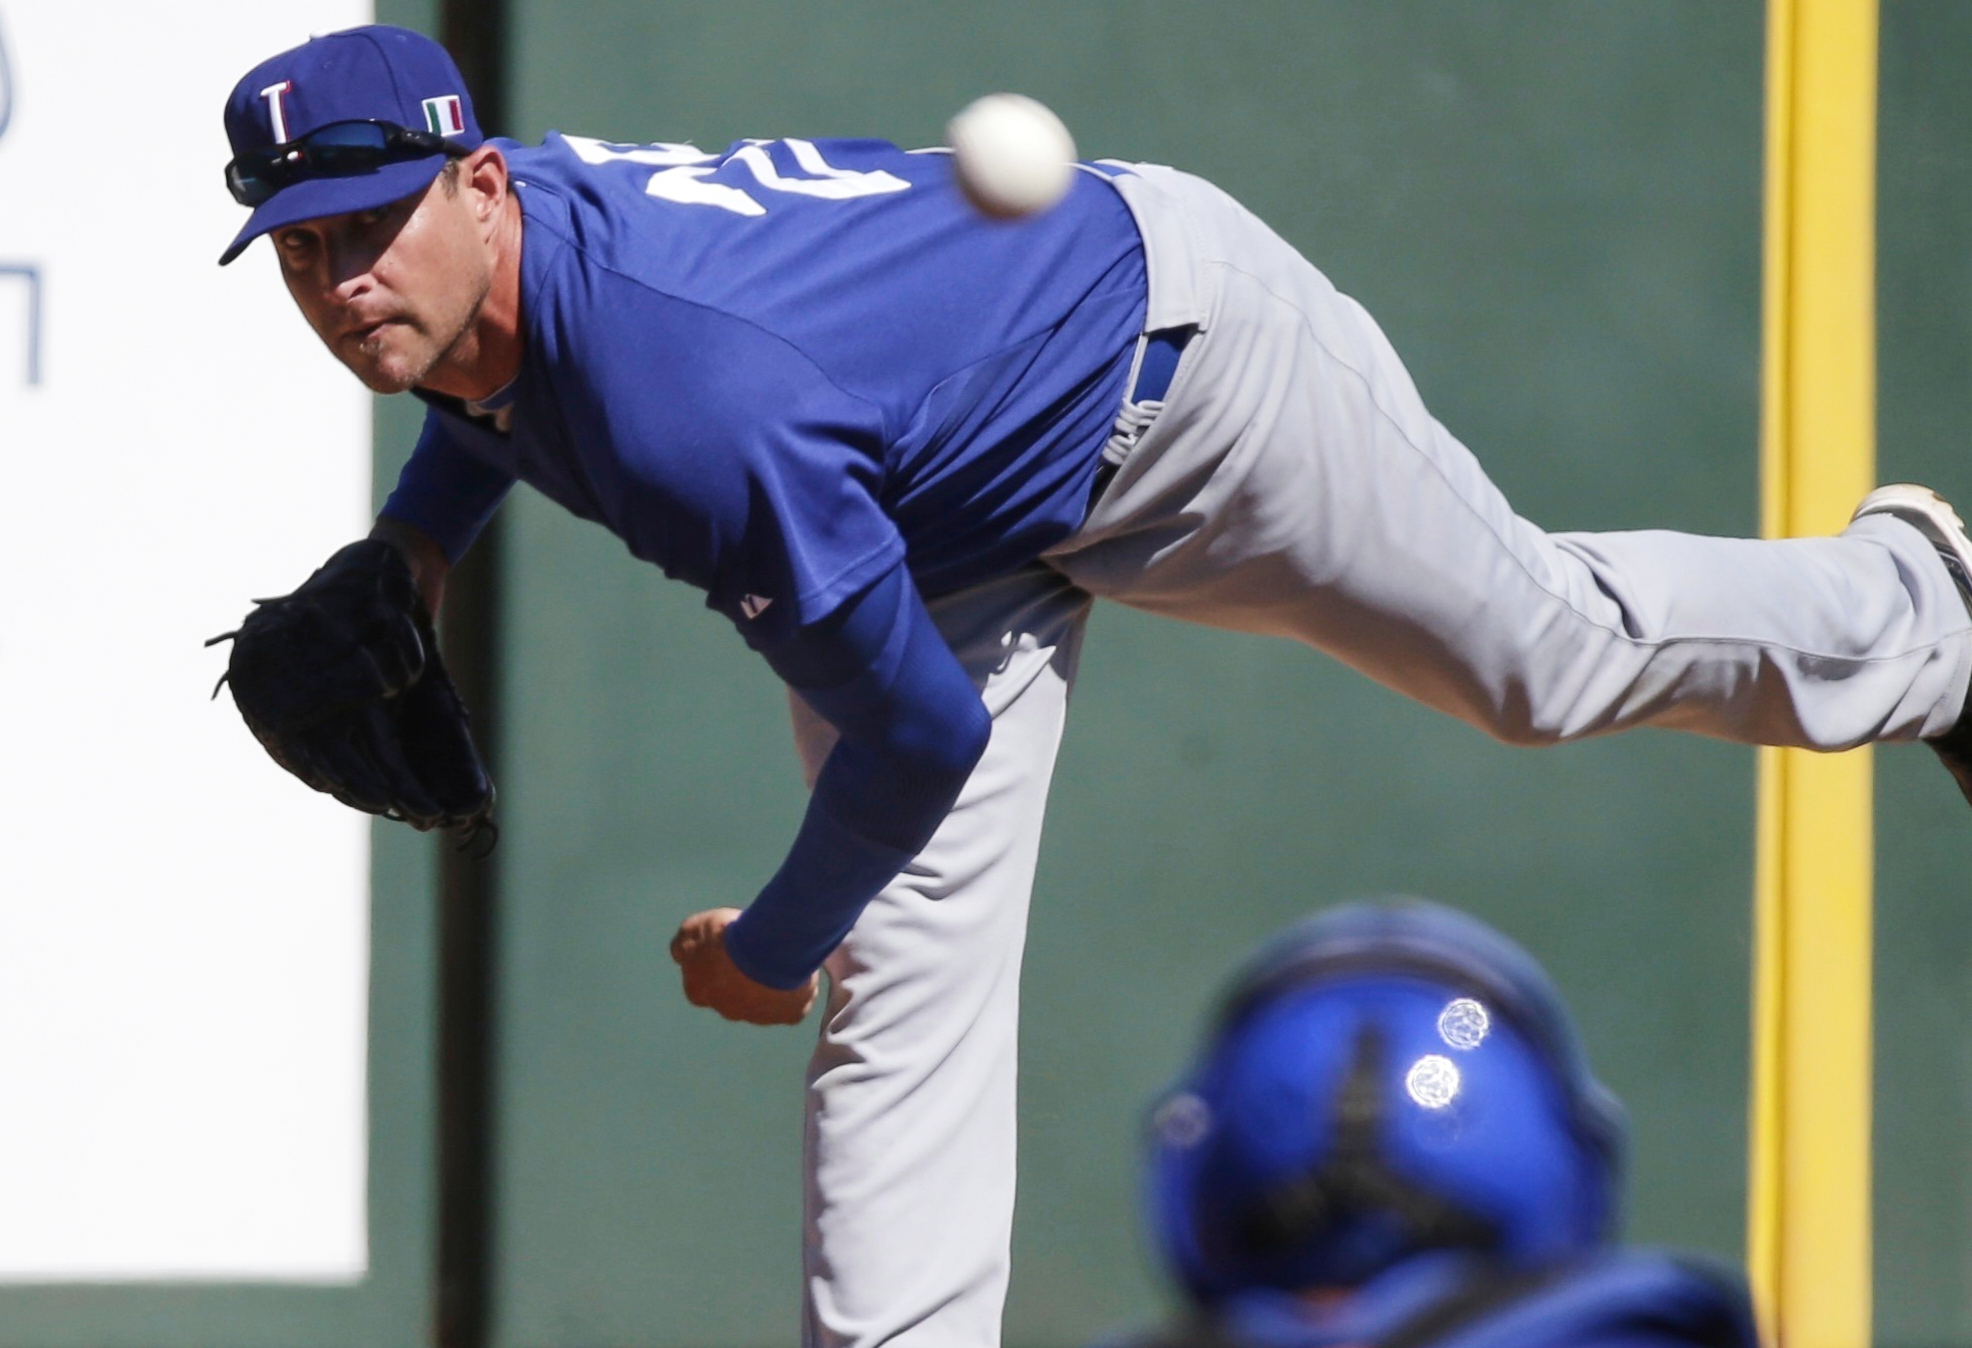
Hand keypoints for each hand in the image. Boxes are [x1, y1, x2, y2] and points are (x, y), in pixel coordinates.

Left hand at [670, 908, 818, 1025]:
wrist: (767, 947)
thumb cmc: (728, 936)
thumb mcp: (693, 928)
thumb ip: (684, 943)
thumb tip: (680, 953)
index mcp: (699, 992)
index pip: (701, 984)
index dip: (714, 966)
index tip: (726, 950)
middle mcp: (726, 1010)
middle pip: (733, 996)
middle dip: (742, 980)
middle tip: (754, 953)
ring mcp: (760, 1016)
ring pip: (765, 1002)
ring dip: (770, 986)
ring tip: (780, 958)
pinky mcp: (789, 1015)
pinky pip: (793, 1006)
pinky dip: (797, 992)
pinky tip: (799, 972)